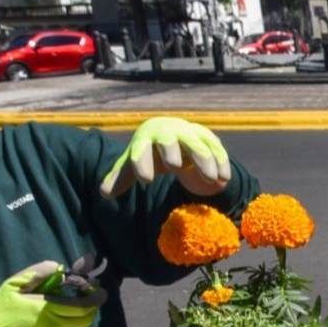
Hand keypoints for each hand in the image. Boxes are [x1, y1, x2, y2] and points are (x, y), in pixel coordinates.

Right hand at [0, 262, 99, 326]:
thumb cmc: (2, 309)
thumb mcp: (14, 284)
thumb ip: (37, 273)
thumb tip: (60, 268)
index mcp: (47, 310)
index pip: (82, 305)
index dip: (95, 296)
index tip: (99, 289)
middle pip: (86, 317)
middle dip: (92, 305)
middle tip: (92, 295)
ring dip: (87, 317)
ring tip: (81, 306)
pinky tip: (73, 321)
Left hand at [99, 117, 231, 198]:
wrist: (173, 134)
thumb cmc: (151, 154)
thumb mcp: (135, 164)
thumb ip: (120, 178)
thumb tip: (103, 193)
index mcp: (146, 137)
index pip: (141, 148)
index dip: (142, 162)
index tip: (145, 180)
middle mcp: (169, 132)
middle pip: (169, 139)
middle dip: (171, 150)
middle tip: (174, 166)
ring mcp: (190, 134)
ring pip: (197, 144)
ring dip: (205, 161)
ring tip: (211, 179)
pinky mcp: (208, 139)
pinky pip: (216, 149)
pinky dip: (221, 163)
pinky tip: (224, 180)